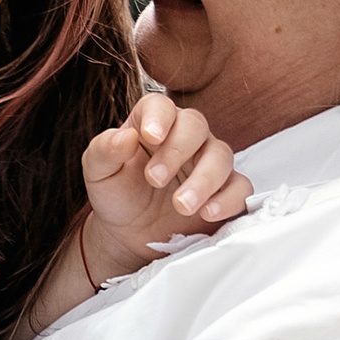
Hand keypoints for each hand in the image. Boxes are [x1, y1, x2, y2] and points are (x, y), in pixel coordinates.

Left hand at [81, 92, 251, 281]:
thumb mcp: (98, 173)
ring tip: (182, 206)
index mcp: (153, 124)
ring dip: (204, 180)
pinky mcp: (225, 191)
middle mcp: (186, 138)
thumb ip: (104, 151)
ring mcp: (209, 163)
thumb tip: (125, 137)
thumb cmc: (116, 194)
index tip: (150, 136)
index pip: (161, 106)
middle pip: (196, 126)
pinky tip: (208, 213)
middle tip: (155, 180)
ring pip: (222, 156)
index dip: (159, 116)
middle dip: (177, 151)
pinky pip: (240, 188)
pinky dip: (229, 199)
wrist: (129, 233)